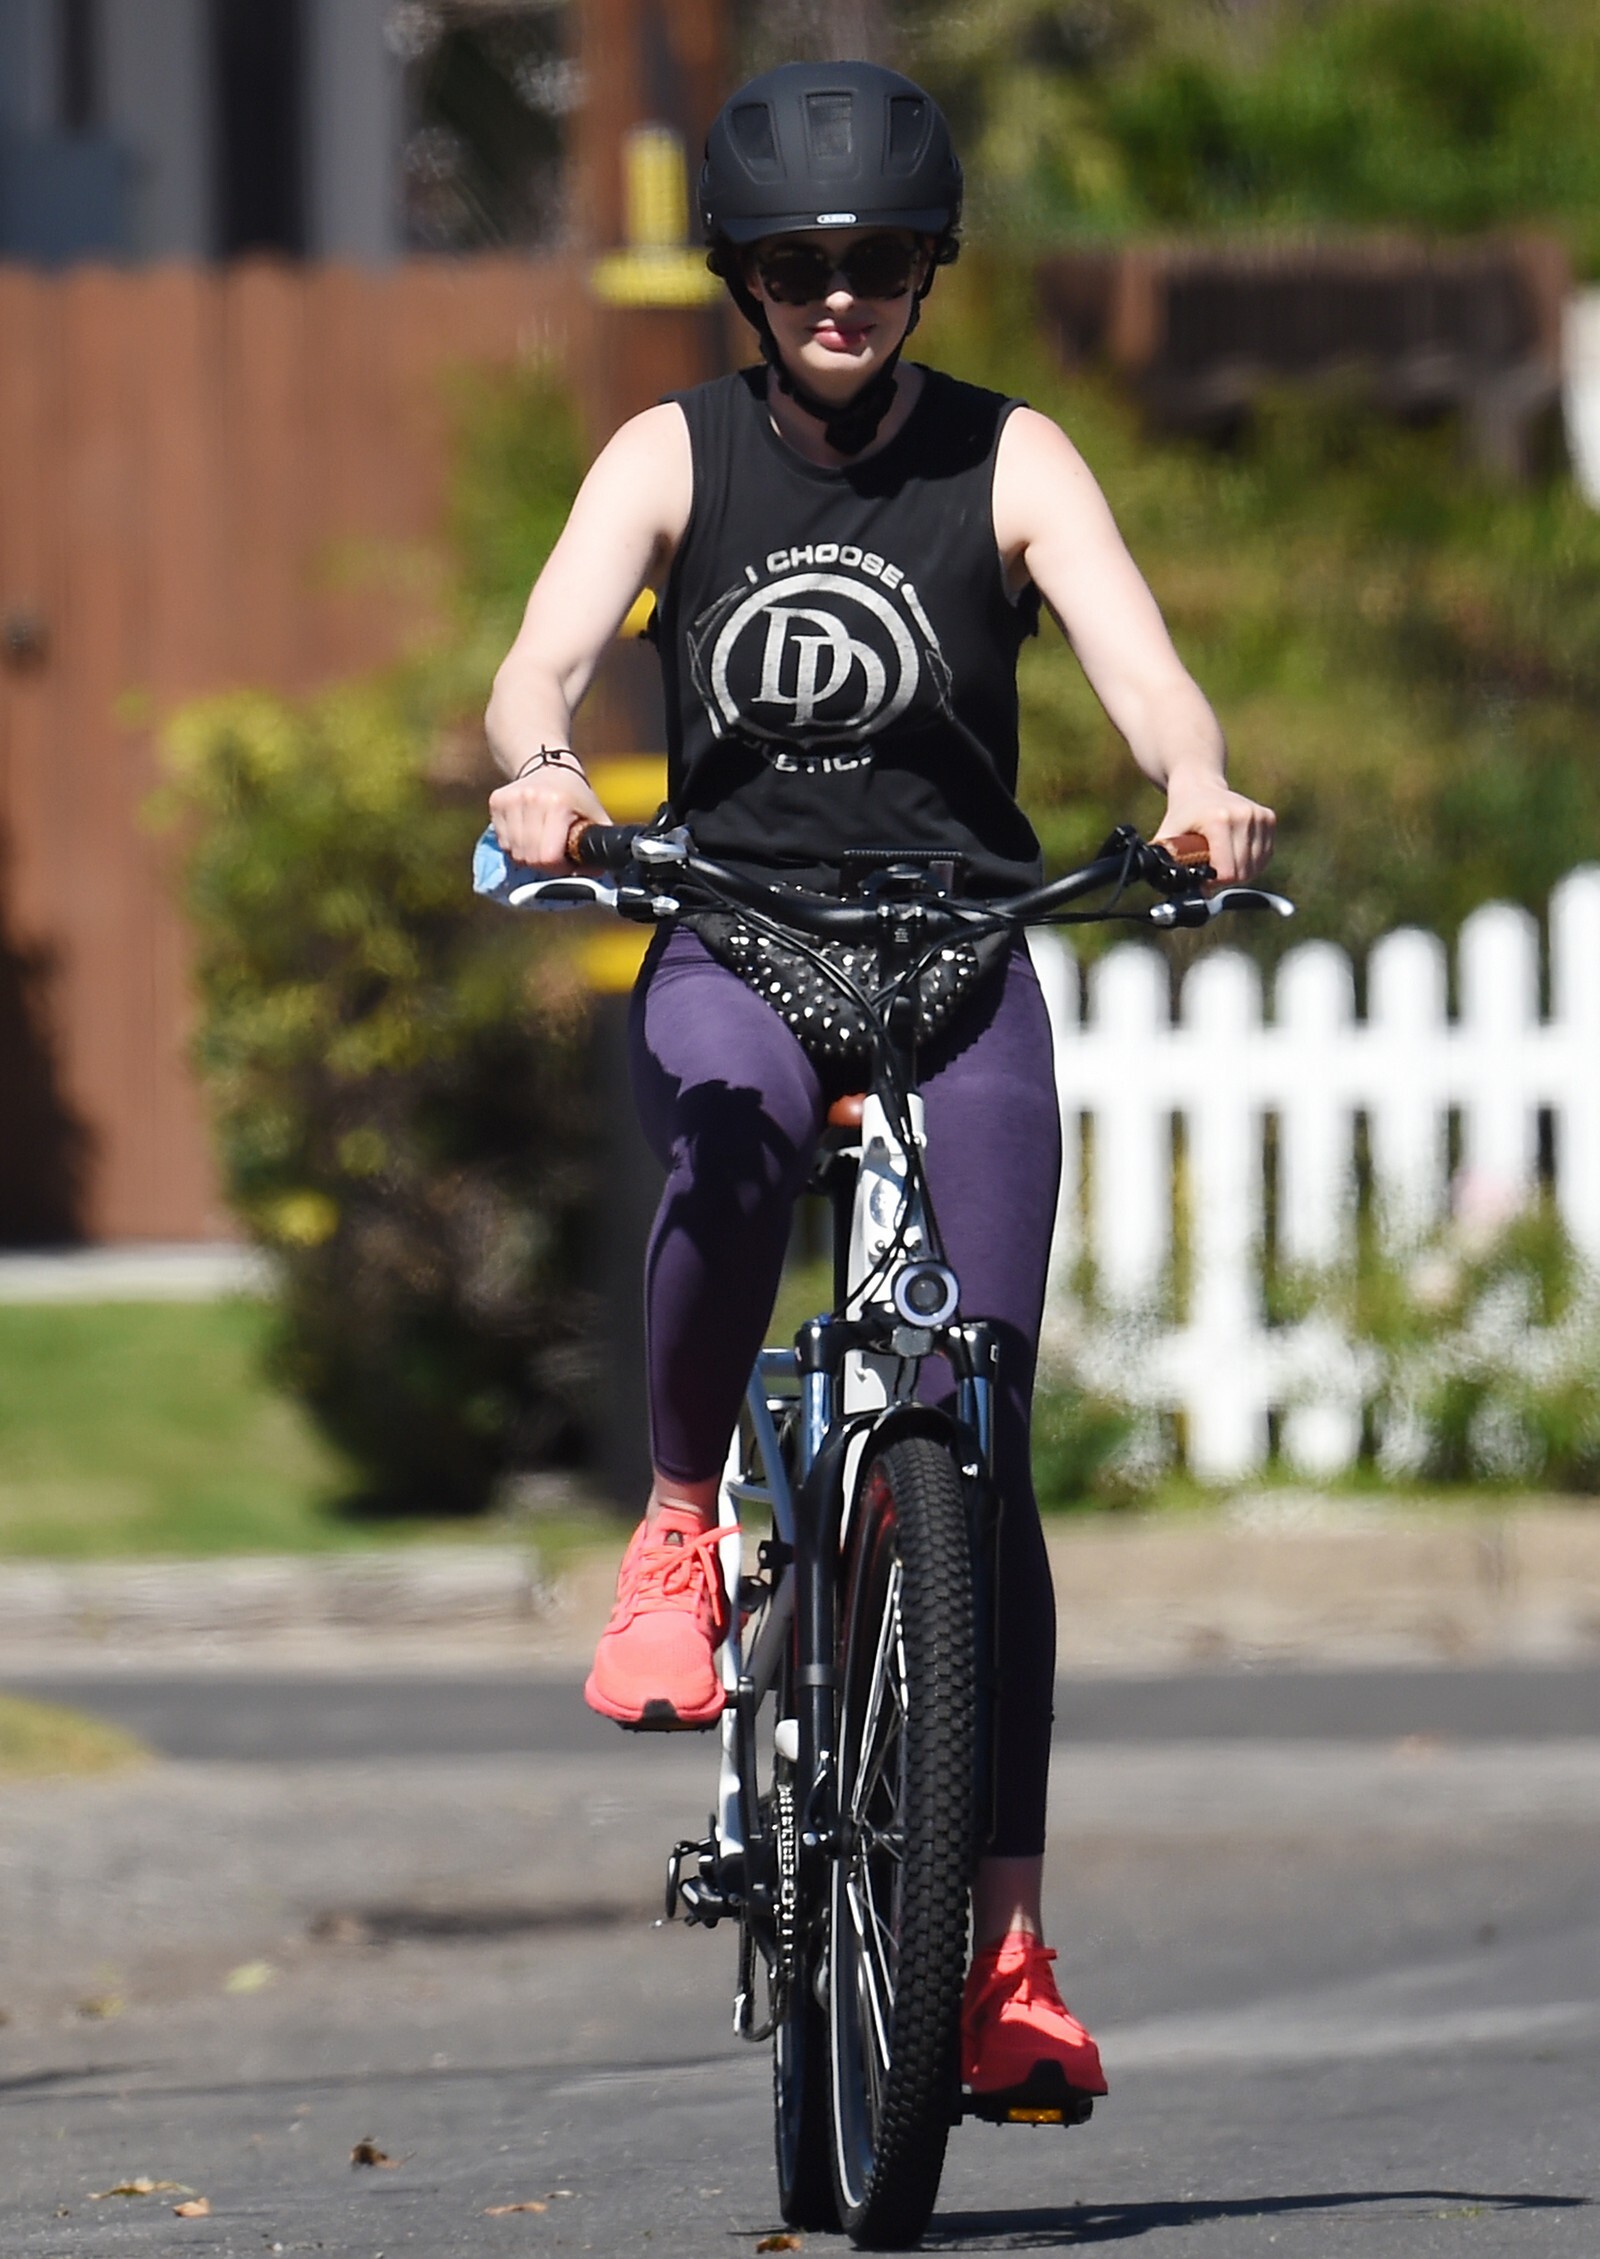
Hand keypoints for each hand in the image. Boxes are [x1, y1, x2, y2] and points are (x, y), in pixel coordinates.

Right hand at [488, 763, 610, 868]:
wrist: (549, 764)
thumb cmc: (575, 795)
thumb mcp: (595, 815)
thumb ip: (599, 843)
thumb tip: (598, 872)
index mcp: (557, 803)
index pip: (548, 856)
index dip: (559, 867)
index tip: (566, 860)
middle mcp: (531, 798)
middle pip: (530, 857)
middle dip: (544, 864)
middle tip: (554, 854)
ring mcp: (510, 799)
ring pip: (514, 853)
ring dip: (528, 856)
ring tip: (541, 843)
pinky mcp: (496, 801)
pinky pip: (502, 842)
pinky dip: (514, 846)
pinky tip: (526, 834)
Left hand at [1155, 781, 1274, 886]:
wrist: (1199, 786)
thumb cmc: (1182, 814)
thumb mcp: (1168, 837)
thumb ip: (1168, 864)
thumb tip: (1181, 892)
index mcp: (1219, 821)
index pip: (1228, 871)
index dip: (1214, 881)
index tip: (1203, 875)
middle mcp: (1243, 816)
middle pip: (1244, 871)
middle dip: (1226, 878)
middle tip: (1211, 869)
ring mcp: (1259, 816)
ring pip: (1256, 866)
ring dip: (1240, 871)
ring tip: (1222, 859)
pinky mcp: (1268, 818)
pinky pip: (1265, 856)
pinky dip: (1252, 862)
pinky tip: (1236, 853)